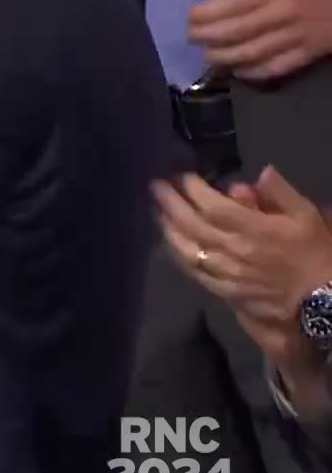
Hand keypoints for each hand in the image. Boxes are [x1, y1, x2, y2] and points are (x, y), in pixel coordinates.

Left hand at [153, 167, 331, 359]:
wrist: (322, 300)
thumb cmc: (315, 254)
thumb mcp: (307, 216)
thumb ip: (281, 193)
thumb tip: (260, 172)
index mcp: (252, 228)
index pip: (212, 205)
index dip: (194, 190)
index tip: (184, 177)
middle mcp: (232, 249)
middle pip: (191, 224)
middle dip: (170, 203)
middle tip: (156, 187)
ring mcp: (225, 271)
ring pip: (186, 248)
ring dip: (168, 228)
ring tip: (157, 211)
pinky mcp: (224, 290)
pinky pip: (194, 271)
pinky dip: (178, 255)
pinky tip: (170, 244)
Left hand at [189, 0, 331, 80]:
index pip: (230, 5)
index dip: (204, 14)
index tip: (190, 16)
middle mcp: (280, 12)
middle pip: (235, 31)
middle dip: (207, 37)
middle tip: (191, 37)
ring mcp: (296, 35)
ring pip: (252, 52)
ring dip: (224, 57)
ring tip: (209, 56)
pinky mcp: (310, 52)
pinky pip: (277, 66)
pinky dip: (255, 72)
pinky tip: (239, 71)